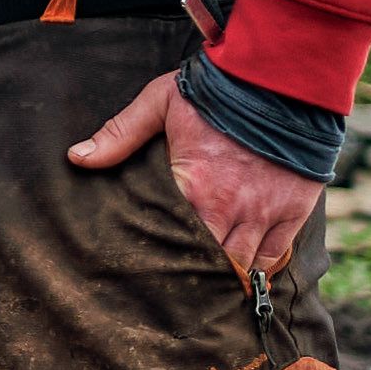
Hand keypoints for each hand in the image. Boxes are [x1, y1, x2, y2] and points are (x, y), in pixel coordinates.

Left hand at [67, 59, 322, 295]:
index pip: (171, 241)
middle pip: (208, 264)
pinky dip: (261, 269)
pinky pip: (275, 256)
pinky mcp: (293, 211)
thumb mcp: (161, 101)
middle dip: (193, 277)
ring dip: (225, 277)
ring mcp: (264, 213)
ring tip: (208, 292)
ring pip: (242, 266)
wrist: (282, 76)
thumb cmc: (218, 89)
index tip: (146, 274)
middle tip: (177, 293)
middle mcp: (230, 209)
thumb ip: (120, 133)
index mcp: (194, 187)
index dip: (159, 261)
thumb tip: (77, 158)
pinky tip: (247, 277)